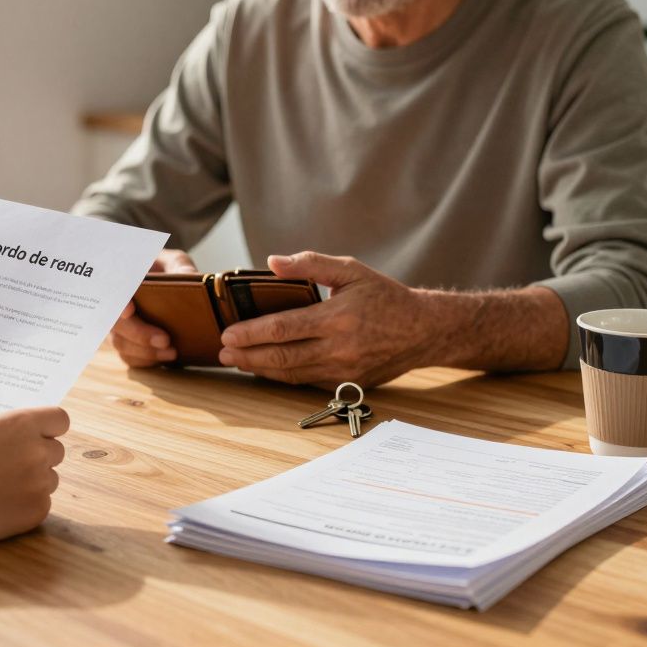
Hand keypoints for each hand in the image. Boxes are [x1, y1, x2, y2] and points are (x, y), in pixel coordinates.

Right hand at [0, 407, 68, 548]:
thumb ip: (4, 431)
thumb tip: (21, 435)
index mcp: (20, 424)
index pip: (60, 419)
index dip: (50, 428)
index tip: (39, 436)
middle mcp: (36, 450)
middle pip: (57, 451)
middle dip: (40, 457)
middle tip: (10, 468)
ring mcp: (39, 482)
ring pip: (50, 479)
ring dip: (33, 482)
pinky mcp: (38, 510)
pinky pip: (42, 503)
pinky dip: (26, 505)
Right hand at [112, 248, 197, 367]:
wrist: (165, 286)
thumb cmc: (165, 270)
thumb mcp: (176, 262)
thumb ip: (180, 267)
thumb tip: (191, 279)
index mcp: (122, 280)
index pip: (112, 291)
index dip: (118, 303)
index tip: (130, 311)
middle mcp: (115, 305)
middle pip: (115, 324)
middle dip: (139, 334)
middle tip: (165, 339)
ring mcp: (119, 326)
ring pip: (121, 343)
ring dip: (145, 351)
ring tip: (172, 352)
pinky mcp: (127, 344)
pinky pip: (129, 357)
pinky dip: (146, 361)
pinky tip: (166, 358)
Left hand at [217, 252, 442, 387]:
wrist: (423, 330)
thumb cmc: (385, 296)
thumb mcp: (351, 270)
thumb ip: (310, 264)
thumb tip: (271, 262)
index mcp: (337, 317)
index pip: (283, 328)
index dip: (251, 332)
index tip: (227, 333)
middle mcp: (340, 348)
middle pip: (282, 356)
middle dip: (248, 355)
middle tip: (223, 351)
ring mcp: (344, 371)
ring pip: (292, 374)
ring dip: (261, 368)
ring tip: (237, 360)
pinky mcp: (348, 384)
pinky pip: (307, 381)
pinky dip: (283, 376)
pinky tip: (266, 368)